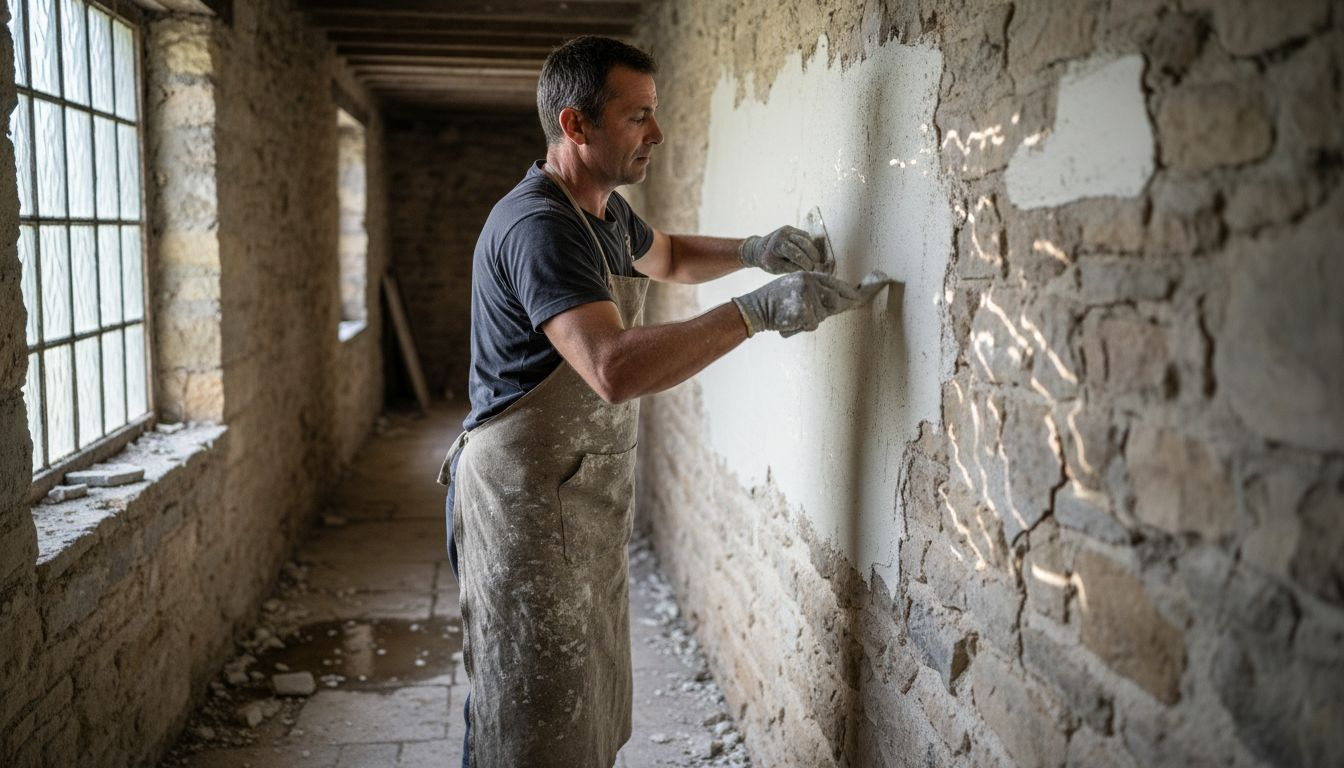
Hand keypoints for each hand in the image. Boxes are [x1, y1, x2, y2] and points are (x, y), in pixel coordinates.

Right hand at [731, 270, 890, 337]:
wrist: (757, 307)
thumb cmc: (777, 300)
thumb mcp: (797, 288)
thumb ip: (818, 291)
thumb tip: (842, 302)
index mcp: (810, 275)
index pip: (839, 284)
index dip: (856, 291)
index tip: (873, 290)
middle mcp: (811, 282)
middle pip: (837, 300)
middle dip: (839, 308)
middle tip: (833, 309)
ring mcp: (808, 296)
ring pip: (825, 314)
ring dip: (813, 319)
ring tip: (796, 315)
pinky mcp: (805, 310)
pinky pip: (813, 323)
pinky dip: (803, 325)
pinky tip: (791, 321)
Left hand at [739, 225, 832, 274]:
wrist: (758, 248)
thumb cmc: (768, 262)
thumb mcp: (777, 268)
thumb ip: (792, 268)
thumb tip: (808, 270)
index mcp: (776, 245)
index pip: (795, 252)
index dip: (805, 262)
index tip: (811, 270)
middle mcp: (782, 234)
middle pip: (803, 243)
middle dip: (812, 255)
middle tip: (817, 265)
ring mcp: (787, 229)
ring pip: (806, 238)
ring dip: (813, 250)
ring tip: (816, 261)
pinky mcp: (792, 229)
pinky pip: (805, 236)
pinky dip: (810, 245)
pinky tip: (812, 254)